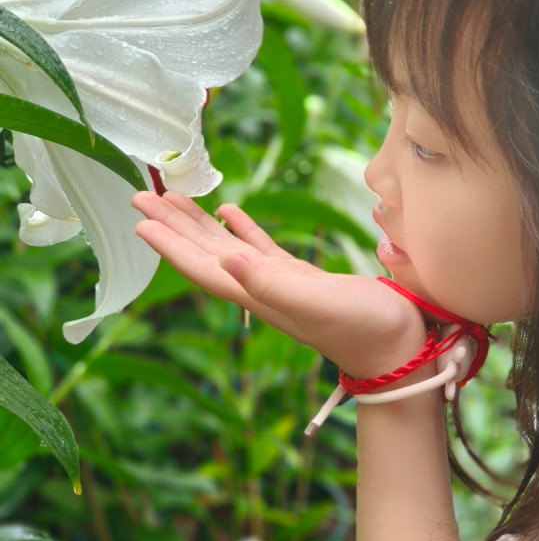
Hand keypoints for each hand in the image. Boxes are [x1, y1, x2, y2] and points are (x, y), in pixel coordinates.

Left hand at [131, 191, 426, 377]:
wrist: (397, 346)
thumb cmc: (364, 327)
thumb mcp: (318, 302)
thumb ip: (272, 284)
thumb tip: (225, 261)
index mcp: (258, 295)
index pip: (202, 267)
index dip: (169, 244)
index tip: (139, 217)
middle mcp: (260, 289)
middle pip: (205, 254)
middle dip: (174, 226)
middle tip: (144, 195)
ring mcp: (280, 282)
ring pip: (228, 248)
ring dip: (200, 225)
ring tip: (176, 199)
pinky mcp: (301, 276)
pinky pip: (261, 247)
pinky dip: (242, 229)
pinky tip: (230, 212)